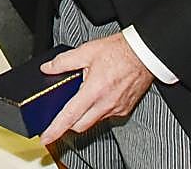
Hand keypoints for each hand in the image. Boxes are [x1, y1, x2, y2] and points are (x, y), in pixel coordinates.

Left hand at [38, 33, 153, 145]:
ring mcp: (116, 109)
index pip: (69, 116)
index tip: (46, 138)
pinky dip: (97, 110)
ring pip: (93, 121)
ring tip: (81, 97)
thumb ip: (64, 61)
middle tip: (60, 114)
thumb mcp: (86, 51)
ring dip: (84, 115)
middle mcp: (106, 104)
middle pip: (80, 126)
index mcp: (94, 91)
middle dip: (68, 123)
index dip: (55, 129)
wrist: (144, 54)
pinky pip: (106, 116)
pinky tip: (96, 96)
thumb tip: (48, 68)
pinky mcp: (124, 109)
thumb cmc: (119, 51)